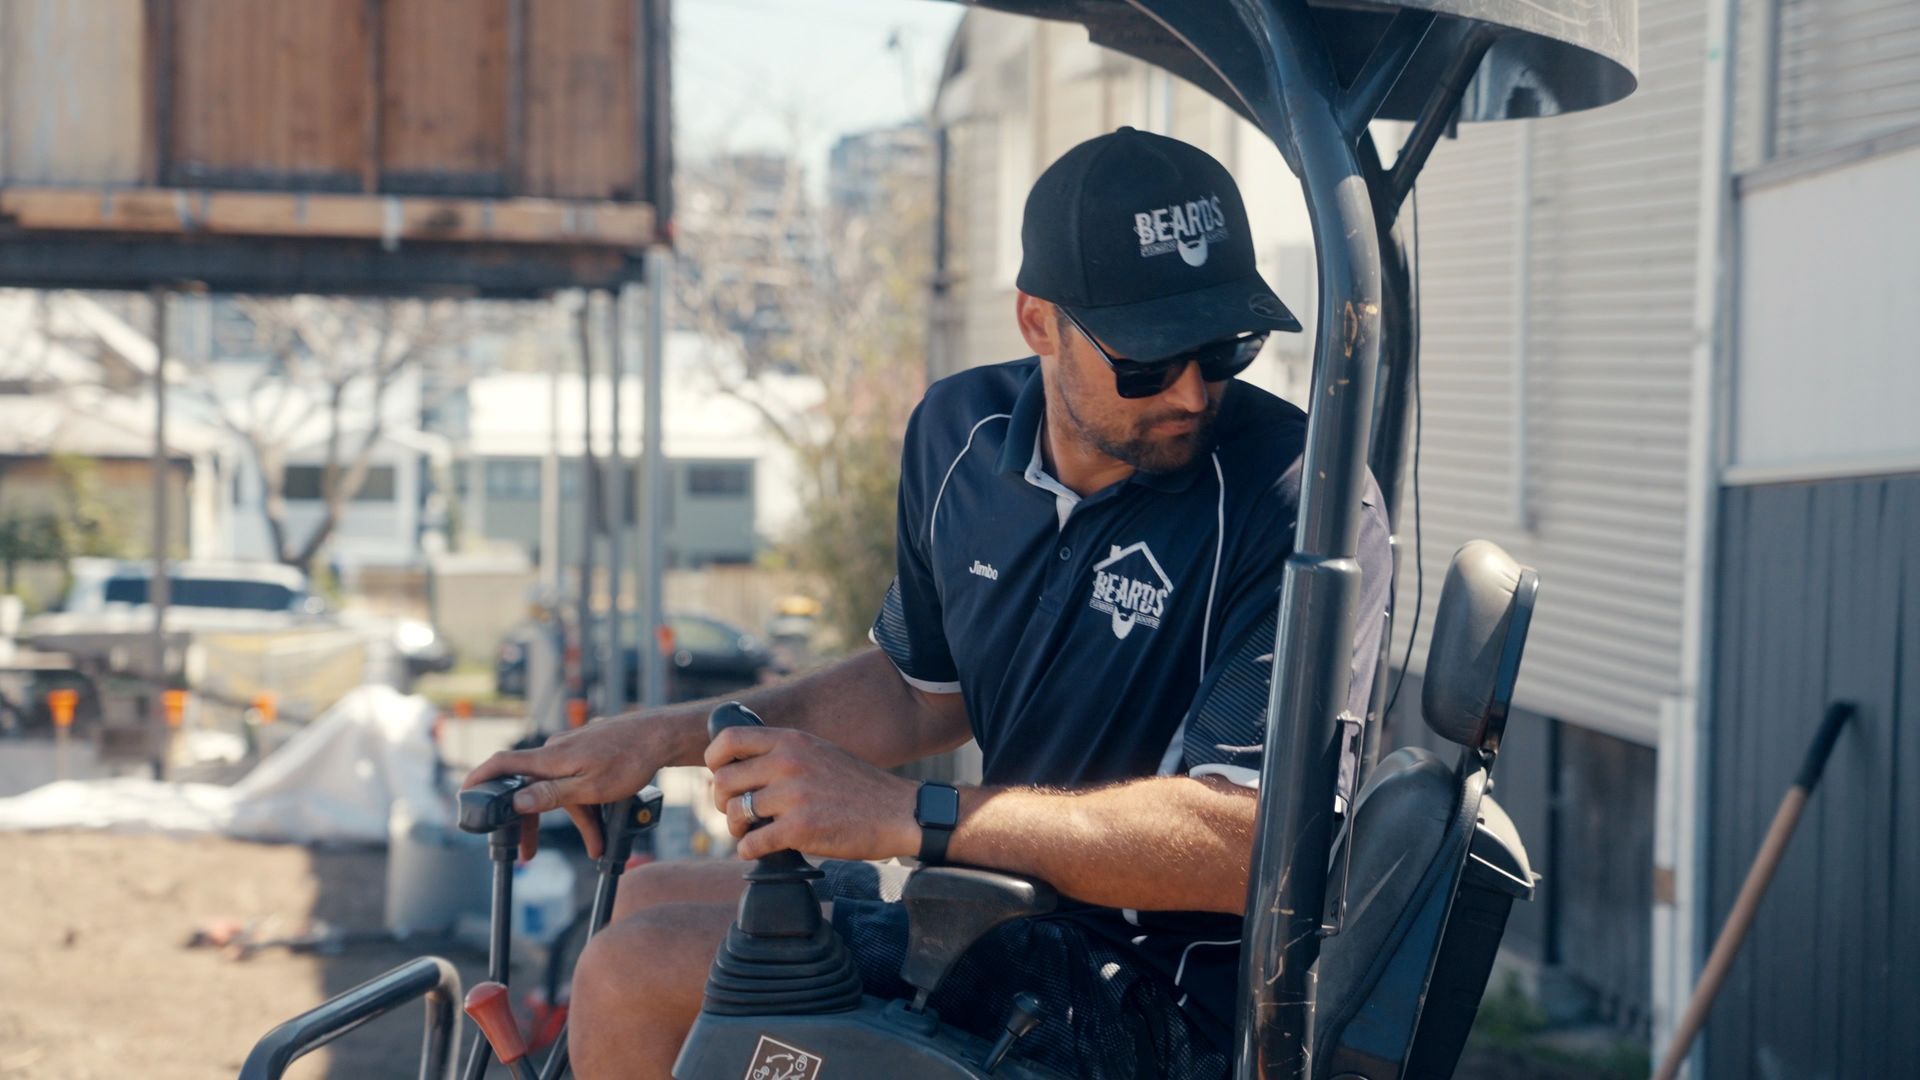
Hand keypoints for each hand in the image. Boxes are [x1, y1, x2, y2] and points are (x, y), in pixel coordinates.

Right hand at [463, 715, 664, 859]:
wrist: (661, 736)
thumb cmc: (630, 759)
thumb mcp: (591, 787)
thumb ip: (551, 795)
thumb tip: (516, 801)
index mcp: (551, 759)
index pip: (503, 765)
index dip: (479, 779)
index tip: (463, 792)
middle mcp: (556, 752)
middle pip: (531, 789)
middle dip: (532, 823)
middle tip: (527, 853)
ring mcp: (573, 752)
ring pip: (560, 790)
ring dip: (576, 820)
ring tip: (594, 846)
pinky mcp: (588, 753)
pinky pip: (578, 784)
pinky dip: (587, 806)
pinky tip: (603, 828)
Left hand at [705, 726, 920, 861]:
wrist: (898, 813)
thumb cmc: (858, 787)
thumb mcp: (819, 752)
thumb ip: (784, 754)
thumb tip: (739, 767)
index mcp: (791, 740)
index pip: (728, 740)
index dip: (714, 761)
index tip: (721, 776)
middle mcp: (788, 763)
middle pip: (724, 782)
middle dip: (722, 802)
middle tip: (737, 813)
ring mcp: (793, 796)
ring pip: (734, 814)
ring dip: (737, 829)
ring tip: (752, 833)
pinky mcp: (800, 829)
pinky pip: (751, 844)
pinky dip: (749, 851)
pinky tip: (761, 850)